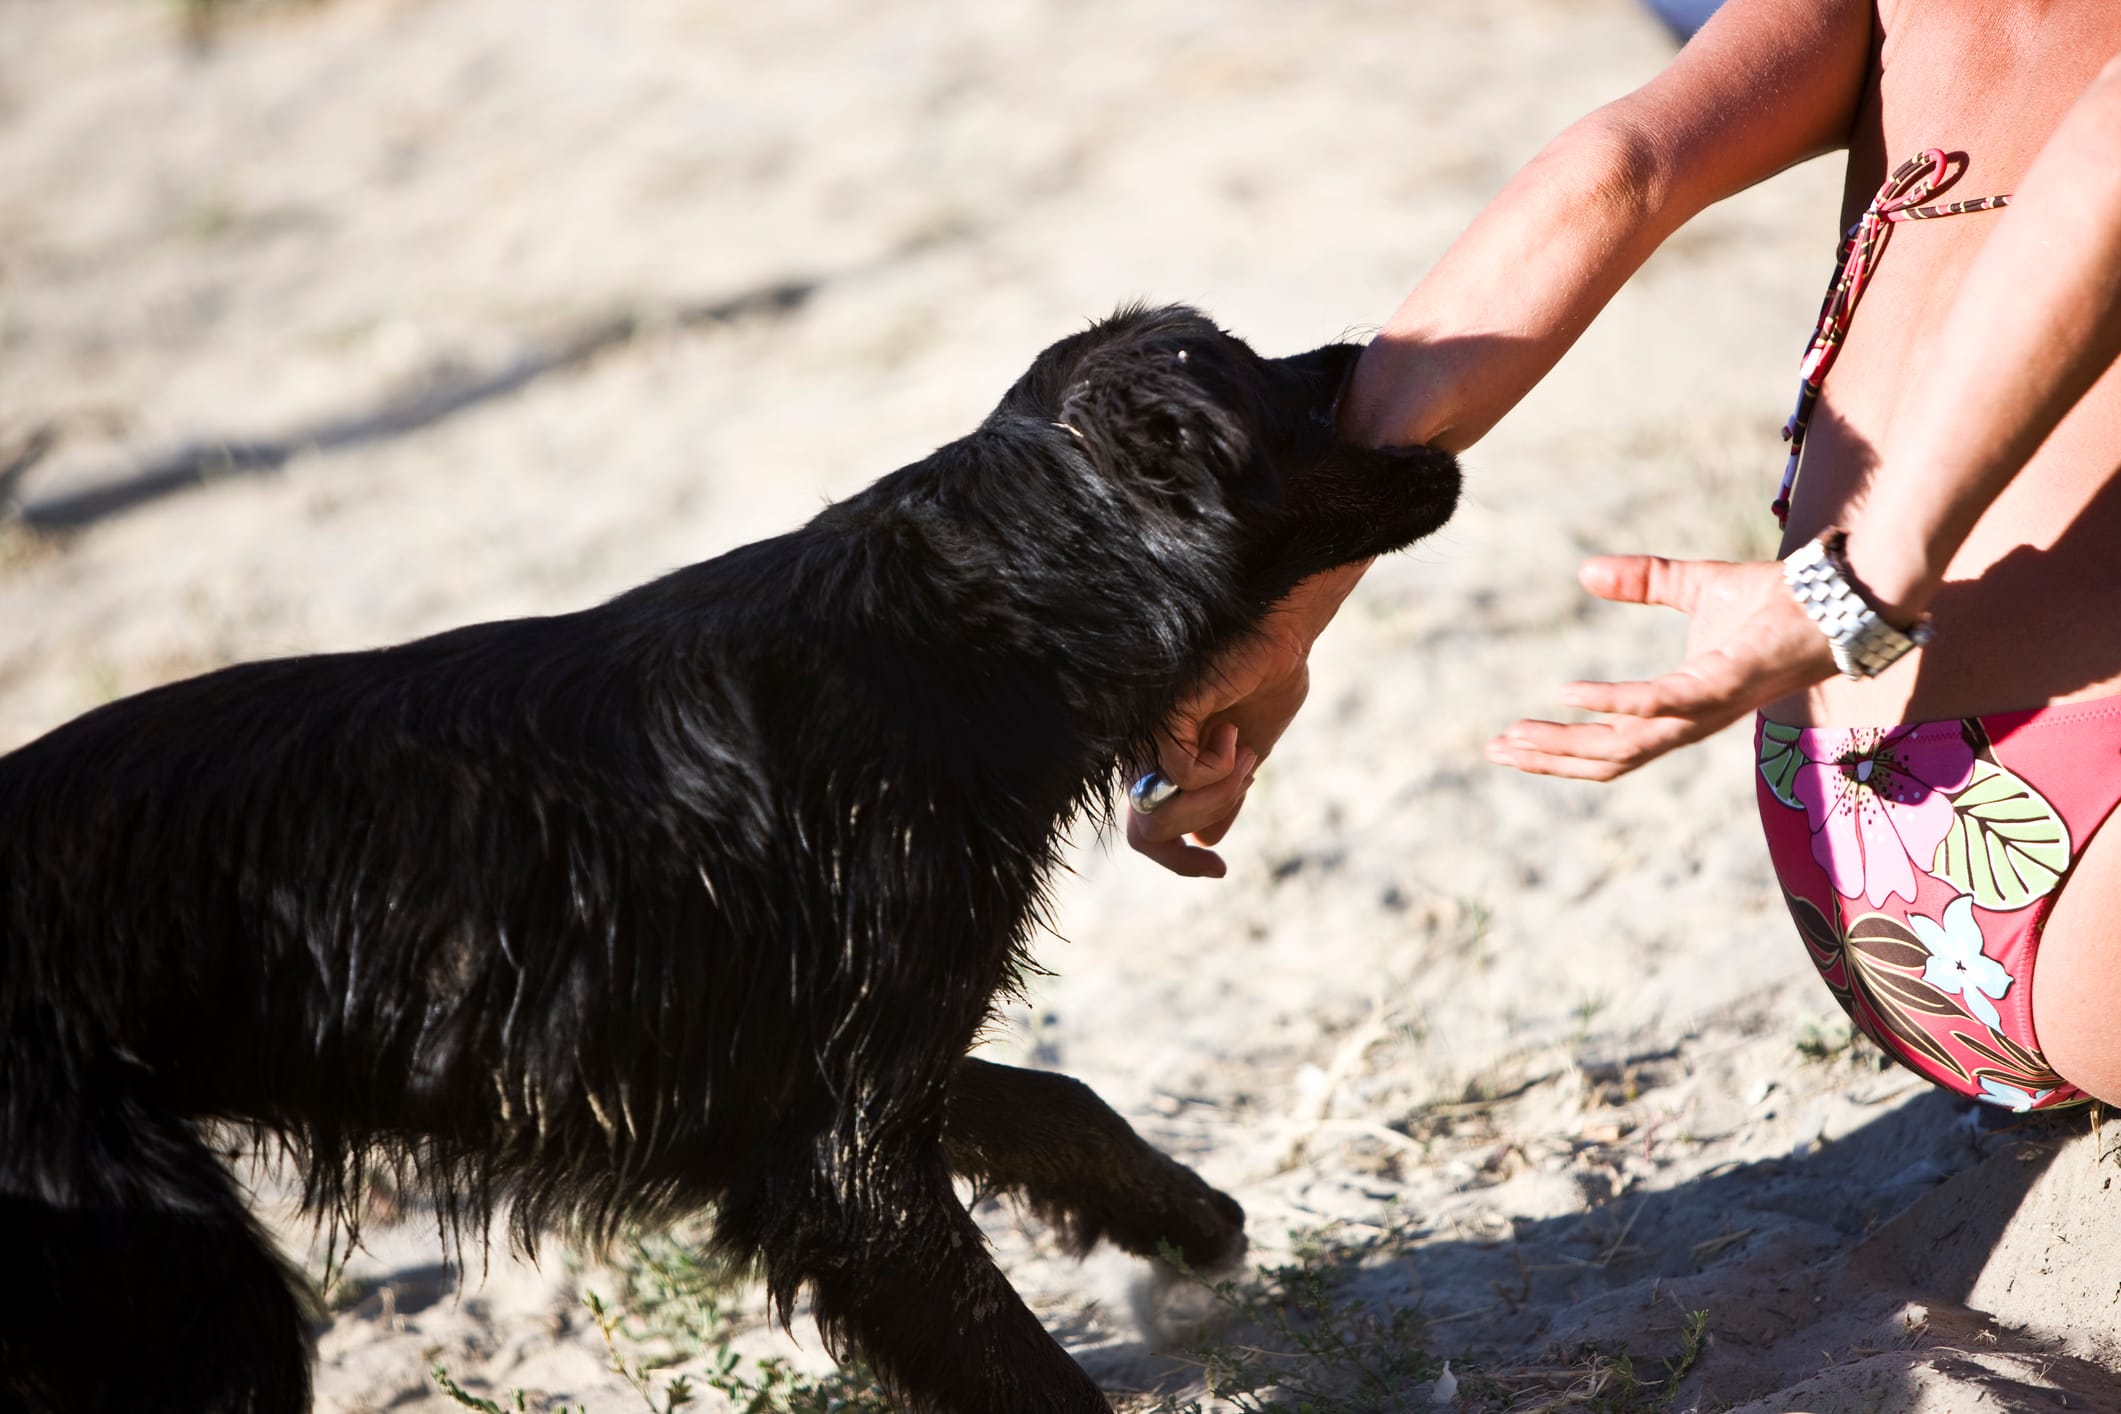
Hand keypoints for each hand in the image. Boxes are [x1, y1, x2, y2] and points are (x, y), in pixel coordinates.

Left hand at [1125, 621, 1311, 877]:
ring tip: (1245, 756)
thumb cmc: (1265, 685)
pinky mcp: (1159, 715)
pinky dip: (1217, 768)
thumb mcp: (1245, 759)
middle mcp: (1140, 750)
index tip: (1219, 868)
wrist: (1283, 640)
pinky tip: (1233, 733)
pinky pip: (1178, 775)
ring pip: (1159, 811)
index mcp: (1157, 762)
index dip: (1176, 862)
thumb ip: (1222, 798)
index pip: (1143, 833)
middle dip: (1207, 818)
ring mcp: (1144, 733)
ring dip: (1217, 796)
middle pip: (1149, 831)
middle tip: (1247, 779)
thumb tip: (1205, 840)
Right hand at [1485, 554, 1836, 780]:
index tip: (1511, 741)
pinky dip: (1611, 704)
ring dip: (1566, 746)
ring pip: (1625, 746)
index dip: (1560, 748)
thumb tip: (1586, 571)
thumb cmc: (1777, 598)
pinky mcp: (1722, 683)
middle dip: (1549, 759)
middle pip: (1609, 759)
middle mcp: (1691, 719)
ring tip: (1518, 736)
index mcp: (1682, 706)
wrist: (1836, 593)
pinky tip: (1569, 694)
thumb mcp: (1693, 586)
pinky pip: (1658, 703)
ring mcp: (1706, 706)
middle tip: (1497, 750)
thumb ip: (1643, 580)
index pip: (1612, 744)